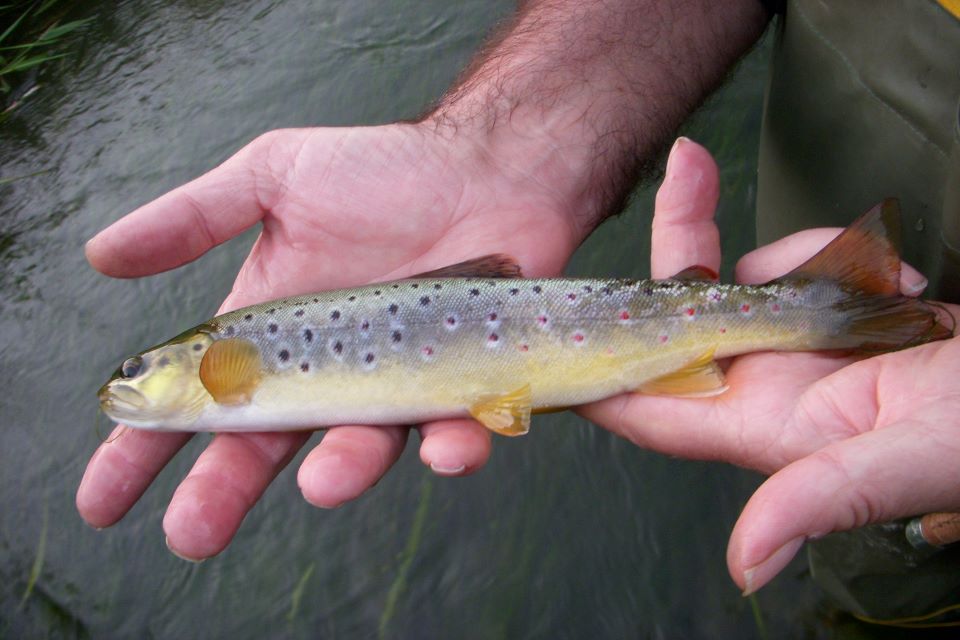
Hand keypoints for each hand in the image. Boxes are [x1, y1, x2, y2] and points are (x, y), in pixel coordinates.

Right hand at [77, 123, 584, 558]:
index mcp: (273, 333)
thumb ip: (194, 216)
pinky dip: (453, 445)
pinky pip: (456, 430)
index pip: (197, 400)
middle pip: (264, 448)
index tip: (102, 501)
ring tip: (324, 483)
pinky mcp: (461, 386)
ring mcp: (393, 384)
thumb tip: (99, 256)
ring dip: (343, 470)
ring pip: (361, 448)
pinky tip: (449, 448)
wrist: (486, 168)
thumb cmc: (385, 173)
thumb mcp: (275, 177)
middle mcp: (326, 371)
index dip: (145, 449)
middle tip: (193, 533)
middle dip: (224, 494)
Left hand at [579, 138, 959, 593]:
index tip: (552, 316)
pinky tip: (903, 278)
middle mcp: (760, 385)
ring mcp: (791, 346)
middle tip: (689, 169)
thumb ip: (820, 498)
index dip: (594, 368)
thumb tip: (746, 566)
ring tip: (888, 281)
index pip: (646, 403)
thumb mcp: (904, 461)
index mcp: (758, 427)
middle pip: (680, 311)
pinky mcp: (827, 314)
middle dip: (683, 242)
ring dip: (801, 257)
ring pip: (745, 277)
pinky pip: (803, 262)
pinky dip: (845, 253)